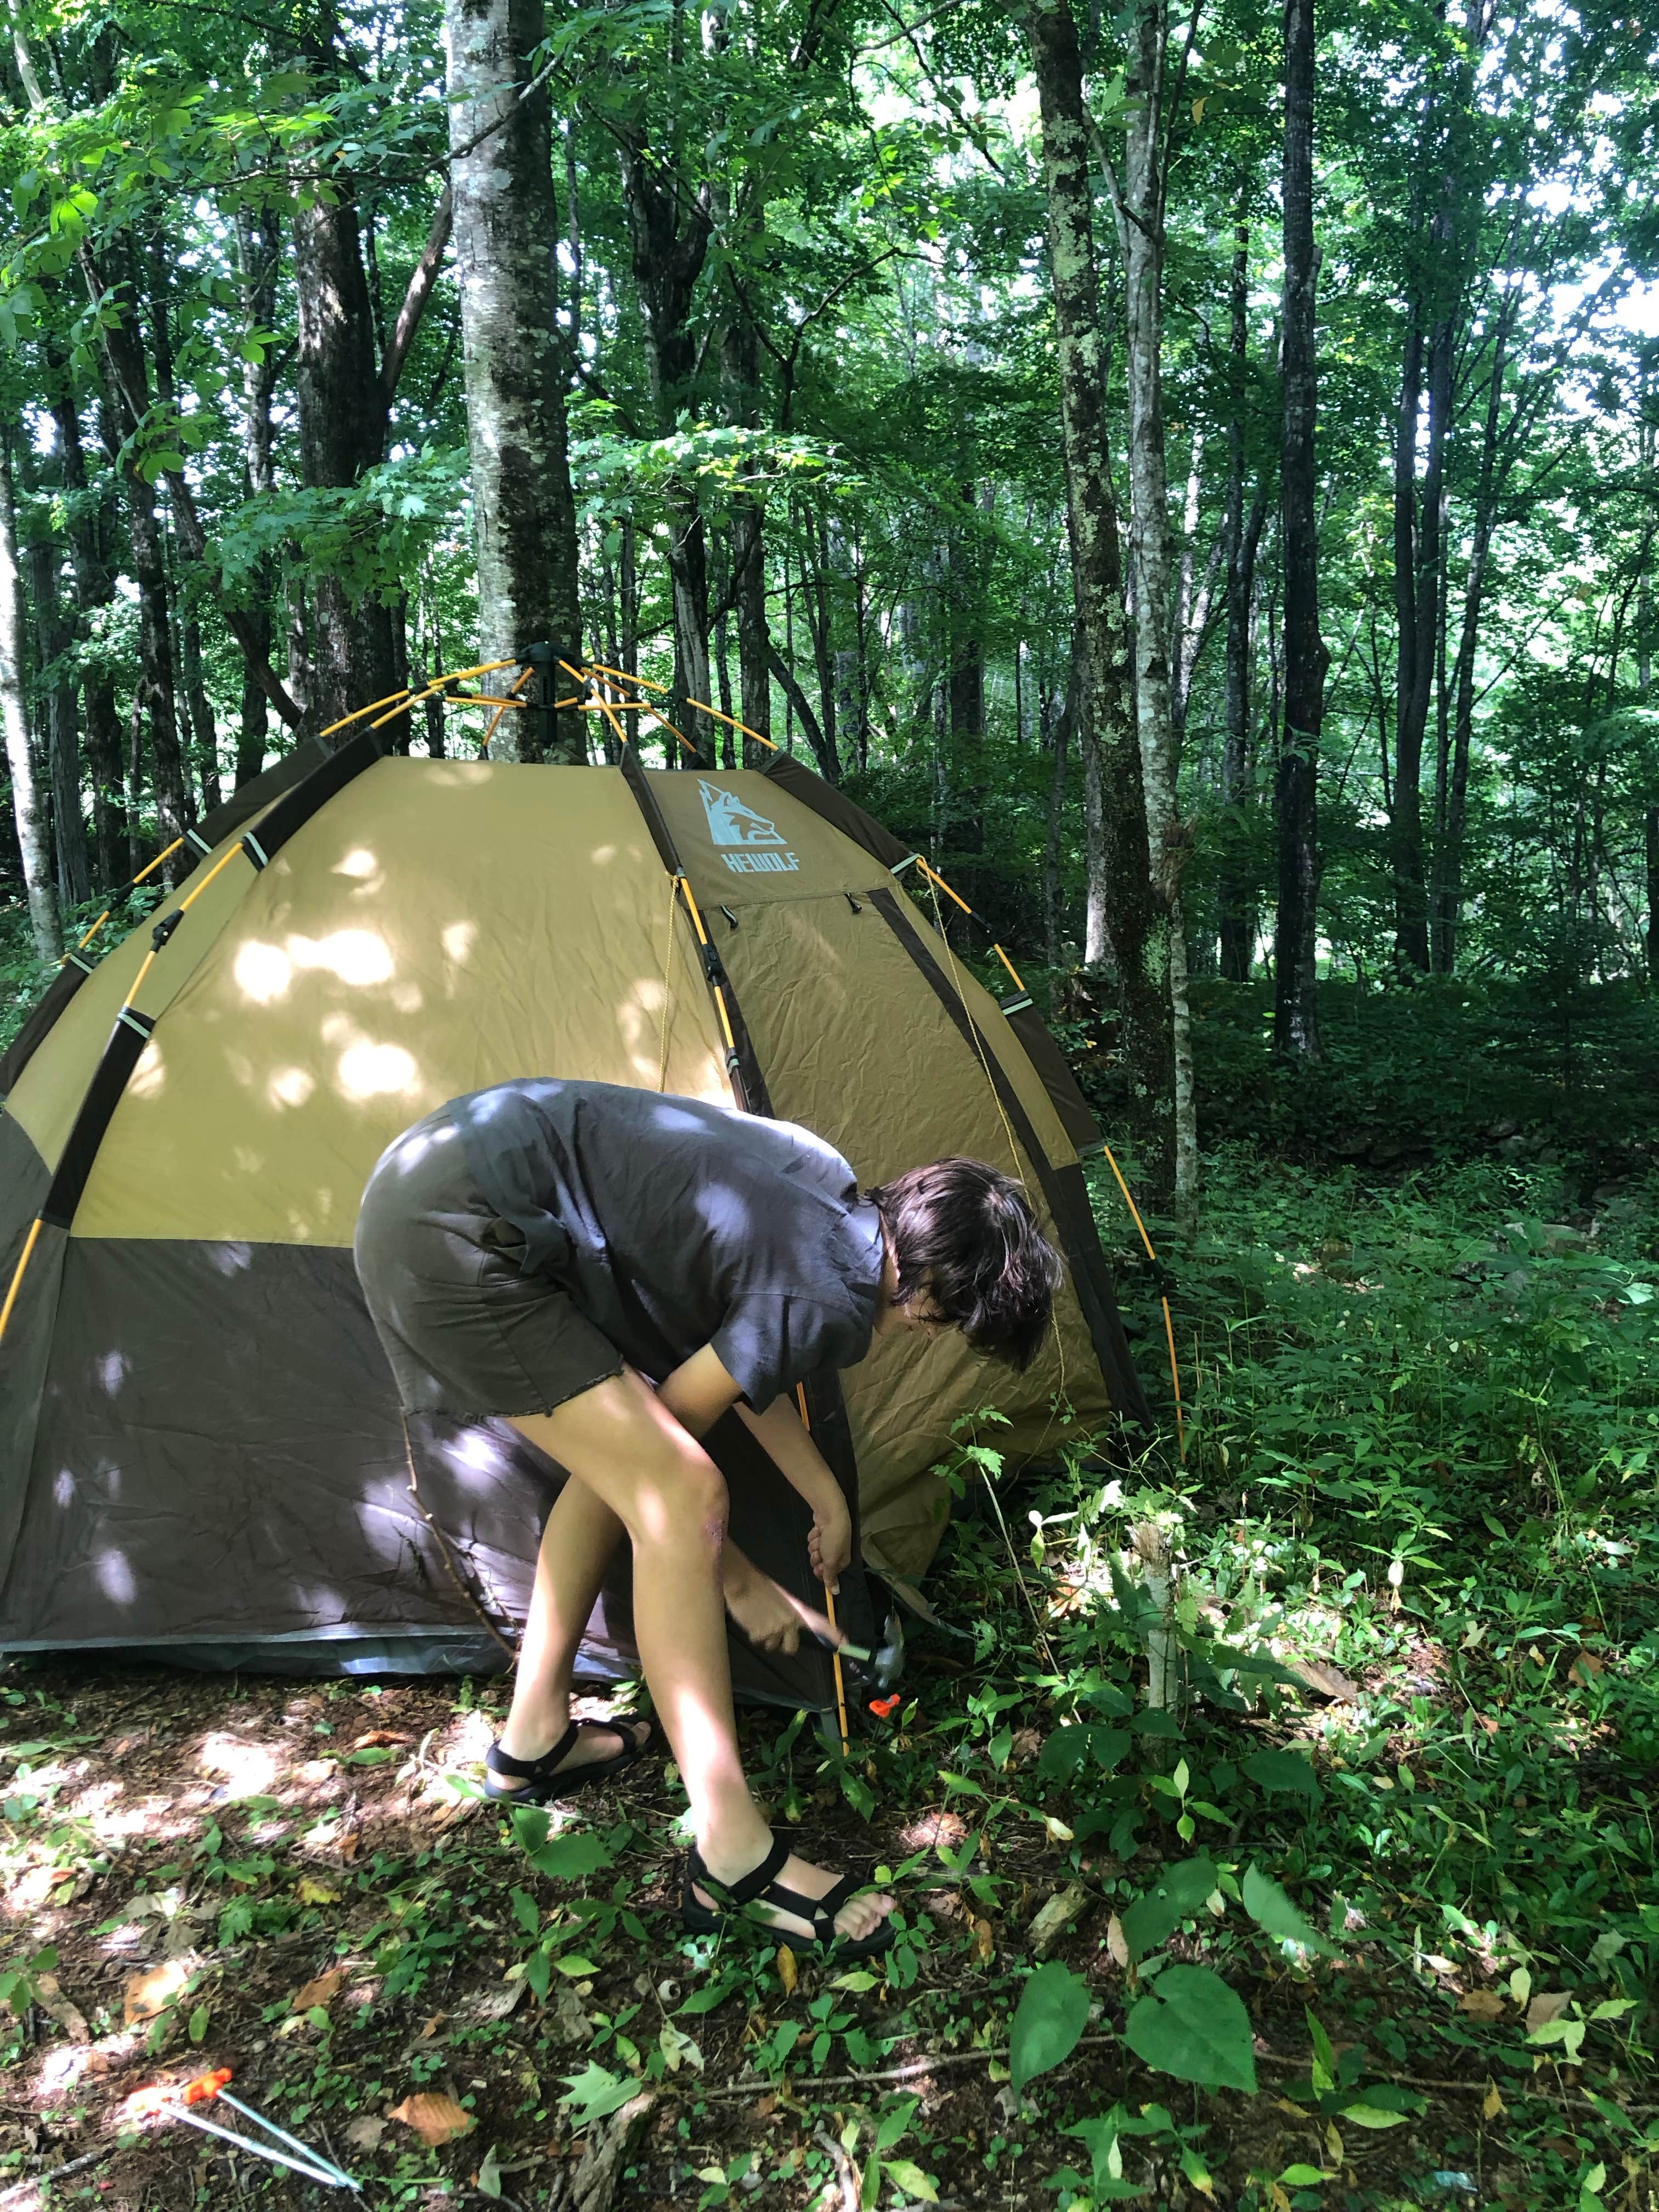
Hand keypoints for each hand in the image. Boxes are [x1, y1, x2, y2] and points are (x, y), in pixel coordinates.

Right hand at [723, 1558, 839, 1655]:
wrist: (743, 1582)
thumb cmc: (761, 1587)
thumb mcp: (782, 1598)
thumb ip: (790, 1613)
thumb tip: (793, 1626)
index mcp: (797, 1610)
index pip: (819, 1623)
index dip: (832, 1634)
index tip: (844, 1643)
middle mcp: (790, 1621)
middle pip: (792, 1648)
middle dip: (783, 1644)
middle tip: (775, 1633)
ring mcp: (776, 1628)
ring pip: (772, 1646)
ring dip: (766, 1638)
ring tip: (759, 1621)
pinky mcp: (761, 1633)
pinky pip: (758, 1641)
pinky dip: (753, 1634)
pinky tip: (751, 1620)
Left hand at [808, 1495, 852, 1593]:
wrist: (830, 1514)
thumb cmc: (834, 1539)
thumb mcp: (832, 1561)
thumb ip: (831, 1577)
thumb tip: (836, 1593)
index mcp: (842, 1561)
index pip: (828, 1573)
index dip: (822, 1570)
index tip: (821, 1564)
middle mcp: (836, 1553)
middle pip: (819, 1563)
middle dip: (817, 1556)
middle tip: (820, 1550)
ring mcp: (827, 1542)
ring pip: (814, 1551)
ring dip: (815, 1545)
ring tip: (821, 1537)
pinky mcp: (820, 1533)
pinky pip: (812, 1540)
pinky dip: (813, 1535)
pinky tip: (818, 1530)